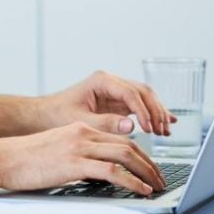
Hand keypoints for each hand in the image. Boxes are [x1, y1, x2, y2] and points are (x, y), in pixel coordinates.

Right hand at [0, 121, 164, 194]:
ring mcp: (79, 147)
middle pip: (128, 144)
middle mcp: (83, 133)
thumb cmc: (24, 158)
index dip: (140, 154)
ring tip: (156, 186)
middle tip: (160, 179)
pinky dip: (132, 181)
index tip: (150, 168)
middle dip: (149, 164)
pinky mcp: (74, 163)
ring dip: (146, 172)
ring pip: (125, 154)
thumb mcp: (57, 150)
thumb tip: (98, 170)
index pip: (119, 137)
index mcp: (79, 128)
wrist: (2, 158)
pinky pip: (112, 171)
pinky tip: (141, 190)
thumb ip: (79, 154)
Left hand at [39, 70, 177, 136]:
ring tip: (164, 132)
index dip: (143, 111)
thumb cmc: (57, 115)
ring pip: (145, 97)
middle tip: (160, 131)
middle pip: (143, 91)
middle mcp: (111, 82)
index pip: (130, 93)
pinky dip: (153, 115)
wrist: (46, 115)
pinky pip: (141, 105)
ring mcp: (116, 91)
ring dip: (157, 113)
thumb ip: (105, 123)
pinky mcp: (118, 102)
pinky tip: (167, 125)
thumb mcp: (80, 121)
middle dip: (155, 111)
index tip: (148, 129)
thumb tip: (131, 124)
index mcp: (101, 80)